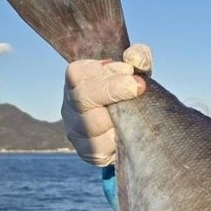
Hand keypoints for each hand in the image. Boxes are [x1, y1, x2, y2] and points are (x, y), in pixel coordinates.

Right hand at [61, 44, 151, 165]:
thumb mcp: (137, 71)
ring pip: (90, 126)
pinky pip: (100, 149)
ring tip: (136, 113)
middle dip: (112, 90)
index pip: (78, 73)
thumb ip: (139, 57)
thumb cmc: (131, 90)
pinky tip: (130, 133)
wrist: (134, 124)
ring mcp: (75, 130)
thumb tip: (136, 60)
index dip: (105, 72)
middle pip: (81, 98)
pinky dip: (117, 141)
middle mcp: (70, 105)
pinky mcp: (87, 152)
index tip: (130, 70)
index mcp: (77, 80)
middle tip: (140, 86)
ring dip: (117, 118)